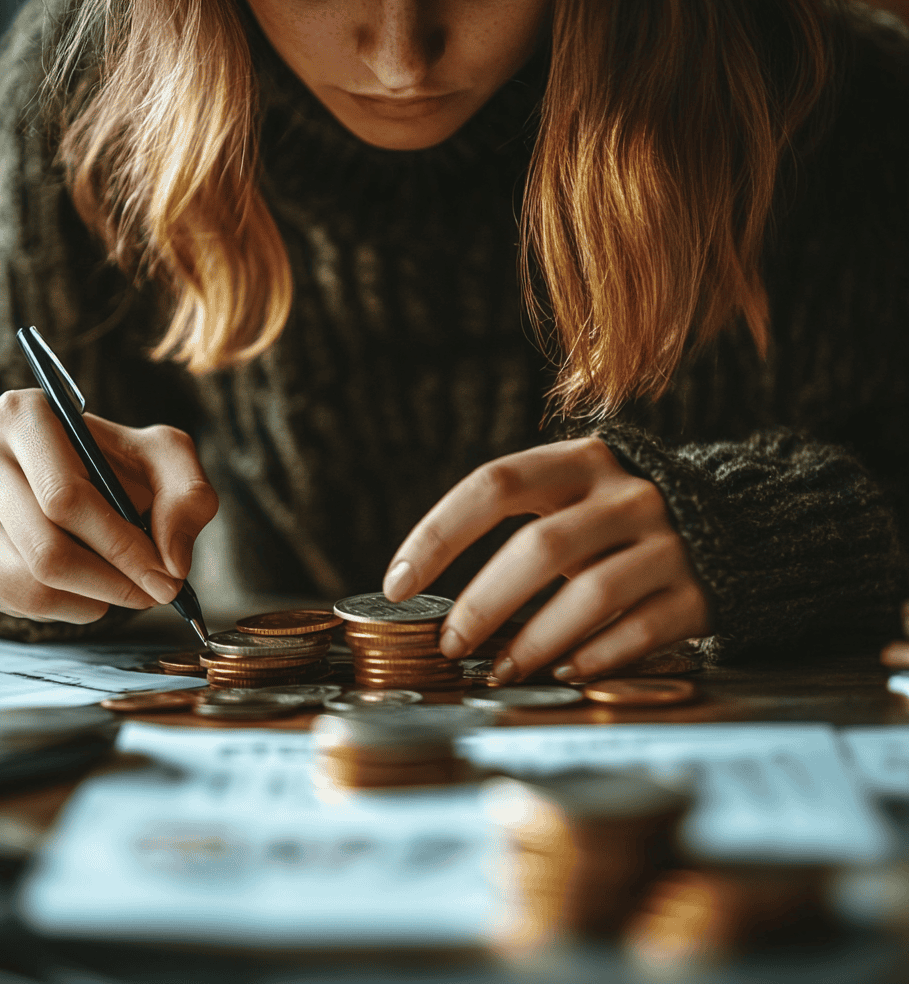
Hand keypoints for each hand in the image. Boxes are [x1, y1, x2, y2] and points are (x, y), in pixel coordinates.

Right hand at [0, 389, 218, 623]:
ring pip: (34, 582)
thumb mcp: (172, 460)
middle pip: (47, 548)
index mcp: (24, 415)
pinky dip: (73, 607)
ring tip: (134, 586)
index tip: (167, 575)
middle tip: (160, 592)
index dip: (120, 545)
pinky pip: (20, 602)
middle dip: (115, 580)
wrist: (96, 482)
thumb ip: (188, 498)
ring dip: (98, 598)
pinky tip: (98, 588)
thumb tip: (171, 561)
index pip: (64, 497)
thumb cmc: (132, 465)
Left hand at [382, 437, 711, 683]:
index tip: (397, 585)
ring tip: (498, 671)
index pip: (495, 484)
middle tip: (450, 645)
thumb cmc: (616, 519)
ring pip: (590, 594)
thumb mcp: (573, 497)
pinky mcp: (699, 591)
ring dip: (534, 642)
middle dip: (484, 603)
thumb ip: (519, 527)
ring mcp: (669, 541)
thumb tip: (431, 594)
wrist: (736, 523)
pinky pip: (640, 630)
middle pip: (541, 547)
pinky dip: (594, 656)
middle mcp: (627, 494)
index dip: (439, 535)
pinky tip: (563, 672)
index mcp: (580, 461)